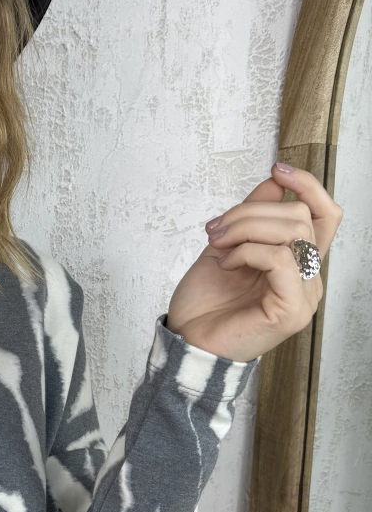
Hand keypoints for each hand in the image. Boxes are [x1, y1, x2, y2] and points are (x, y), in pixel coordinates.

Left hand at [165, 162, 343, 361]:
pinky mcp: (292, 310)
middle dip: (252, 210)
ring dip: (246, 227)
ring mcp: (303, 295)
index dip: (307, 186)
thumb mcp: (226, 245)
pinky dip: (248, 252)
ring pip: (293, 232)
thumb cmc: (206, 302)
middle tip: (216, 228)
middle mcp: (307, 279)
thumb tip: (274, 181)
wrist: (187, 341)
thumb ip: (252, 217)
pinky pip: (280, 259)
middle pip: (301, 216)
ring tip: (218, 243)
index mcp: (297, 262)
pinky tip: (227, 263)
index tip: (277, 169)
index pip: (324, 215)